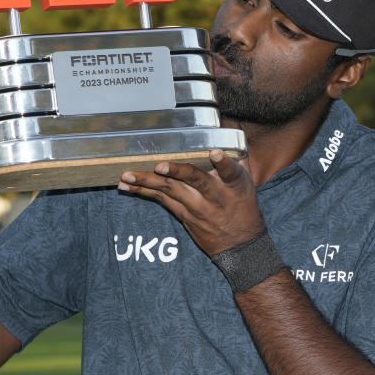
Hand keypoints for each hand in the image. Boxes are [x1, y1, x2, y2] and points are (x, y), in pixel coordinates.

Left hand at [118, 149, 264, 255]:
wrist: (240, 246)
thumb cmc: (244, 207)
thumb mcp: (247, 182)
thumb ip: (237, 156)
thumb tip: (229, 128)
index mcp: (233, 184)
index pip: (229, 171)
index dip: (222, 162)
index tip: (214, 152)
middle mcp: (214, 195)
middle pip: (193, 181)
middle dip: (175, 172)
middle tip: (158, 166)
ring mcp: (196, 207)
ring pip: (170, 191)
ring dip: (147, 182)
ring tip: (127, 175)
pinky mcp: (183, 215)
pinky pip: (161, 200)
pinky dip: (143, 192)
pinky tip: (127, 186)